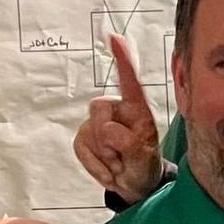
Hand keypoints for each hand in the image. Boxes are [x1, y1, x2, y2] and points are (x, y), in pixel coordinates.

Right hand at [74, 35, 164, 202]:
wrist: (134, 185)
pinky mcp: (85, 136)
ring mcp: (98, 123)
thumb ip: (129, 142)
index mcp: (136, 110)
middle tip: (122, 158)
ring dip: (103, 157)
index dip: (121, 59)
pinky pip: (80, 147)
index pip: (129, 81)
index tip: (114, 37)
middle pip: (98, 109)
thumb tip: (109, 130)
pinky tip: (108, 170)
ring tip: (118, 164)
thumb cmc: (143, 166)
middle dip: (107, 139)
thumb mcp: (144, 157)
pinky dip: (94, 165)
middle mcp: (116, 110)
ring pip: (88, 132)